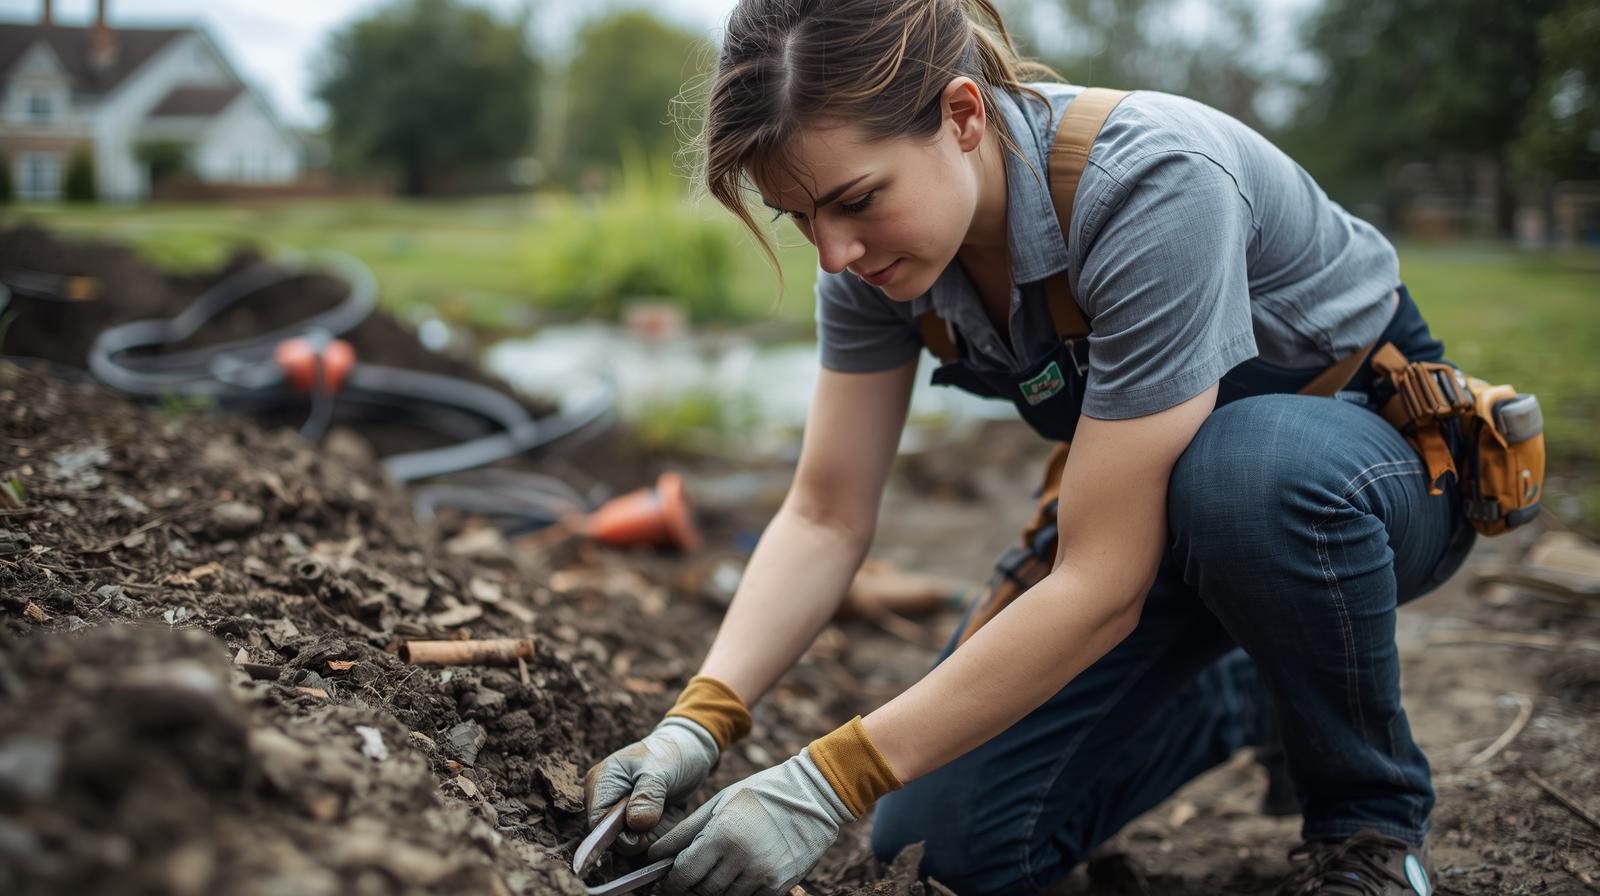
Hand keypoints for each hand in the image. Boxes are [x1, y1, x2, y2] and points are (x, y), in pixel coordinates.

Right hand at [583, 717, 718, 851]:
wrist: (688, 750)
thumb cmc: (671, 754)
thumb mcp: (661, 771)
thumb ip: (647, 797)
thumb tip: (636, 824)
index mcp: (601, 782)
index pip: (598, 824)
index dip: (621, 835)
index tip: (648, 826)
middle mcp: (605, 799)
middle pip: (613, 838)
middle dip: (641, 834)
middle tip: (664, 814)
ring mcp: (618, 811)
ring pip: (630, 843)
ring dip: (653, 833)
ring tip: (669, 809)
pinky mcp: (633, 820)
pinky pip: (643, 839)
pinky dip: (659, 832)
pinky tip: (669, 814)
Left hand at [647, 748, 851, 895]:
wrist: (814, 797)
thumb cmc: (760, 793)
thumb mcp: (719, 803)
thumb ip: (685, 831)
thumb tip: (654, 855)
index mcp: (723, 834)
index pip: (684, 874)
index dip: (671, 881)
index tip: (668, 880)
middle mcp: (742, 859)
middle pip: (703, 891)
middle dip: (693, 886)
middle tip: (693, 874)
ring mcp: (763, 875)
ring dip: (717, 889)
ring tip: (721, 869)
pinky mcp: (781, 885)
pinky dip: (740, 891)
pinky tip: (741, 873)